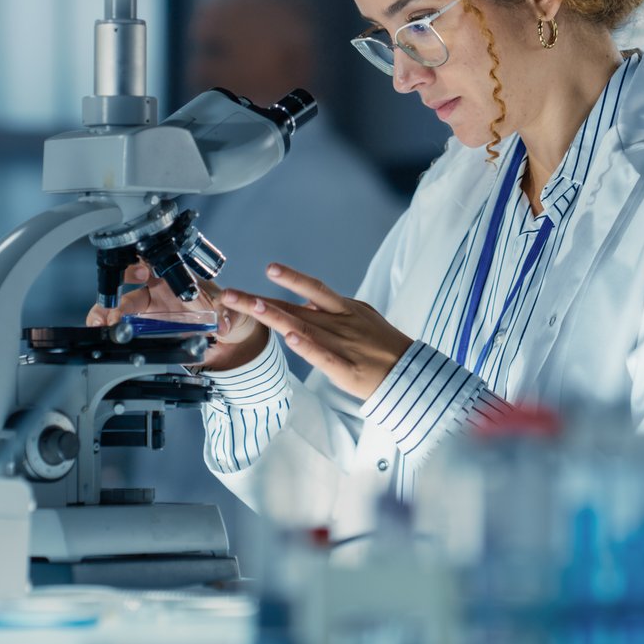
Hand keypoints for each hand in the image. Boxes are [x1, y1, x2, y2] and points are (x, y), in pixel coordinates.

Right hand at [85, 262, 267, 371]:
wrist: (227, 332)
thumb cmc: (225, 311)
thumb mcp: (230, 310)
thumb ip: (227, 316)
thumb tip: (224, 323)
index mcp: (175, 277)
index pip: (154, 263)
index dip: (144, 266)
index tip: (142, 275)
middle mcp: (157, 289)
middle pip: (128, 284)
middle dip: (117, 293)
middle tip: (114, 310)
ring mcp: (148, 307)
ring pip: (119, 303)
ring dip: (105, 311)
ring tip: (98, 323)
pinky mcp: (144, 325)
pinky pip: (121, 322)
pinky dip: (108, 326)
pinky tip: (100, 331)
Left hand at [218, 264, 414, 400]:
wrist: (413, 374)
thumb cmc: (384, 346)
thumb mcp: (361, 317)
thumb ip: (332, 310)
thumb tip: (306, 302)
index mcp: (344, 309)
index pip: (311, 290)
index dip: (288, 279)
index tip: (267, 269)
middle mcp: (340, 322)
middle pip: (294, 307)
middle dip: (260, 301)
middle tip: (230, 294)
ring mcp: (343, 344)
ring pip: (305, 327)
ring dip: (277, 317)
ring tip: (252, 306)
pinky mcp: (347, 369)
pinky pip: (324, 356)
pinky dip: (308, 347)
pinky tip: (291, 339)